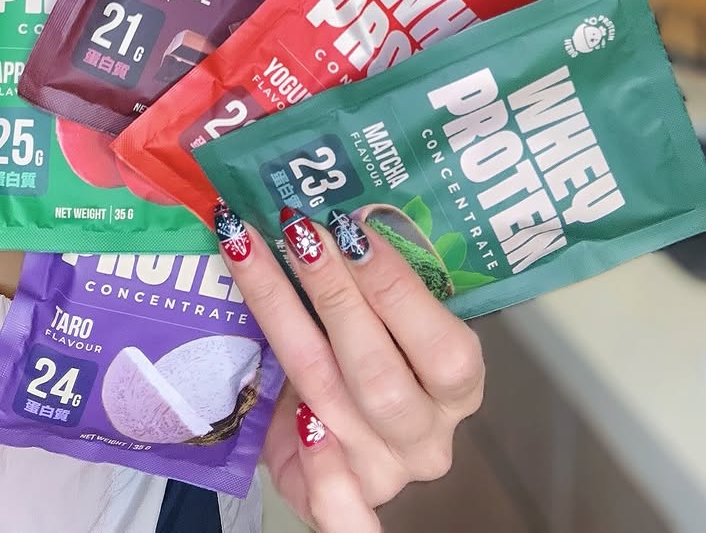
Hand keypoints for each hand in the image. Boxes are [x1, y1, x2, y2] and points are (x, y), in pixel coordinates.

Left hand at [213, 204, 483, 532]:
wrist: (336, 437)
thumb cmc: (362, 351)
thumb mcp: (380, 313)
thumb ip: (369, 275)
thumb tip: (325, 201)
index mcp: (455, 383)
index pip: (443, 347)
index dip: (396, 286)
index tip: (349, 225)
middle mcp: (427, 435)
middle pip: (380, 373)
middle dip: (332, 292)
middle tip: (295, 227)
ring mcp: (383, 471)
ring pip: (330, 398)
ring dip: (285, 319)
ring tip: (250, 252)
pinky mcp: (342, 501)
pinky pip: (339, 505)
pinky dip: (319, 467)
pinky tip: (296, 421)